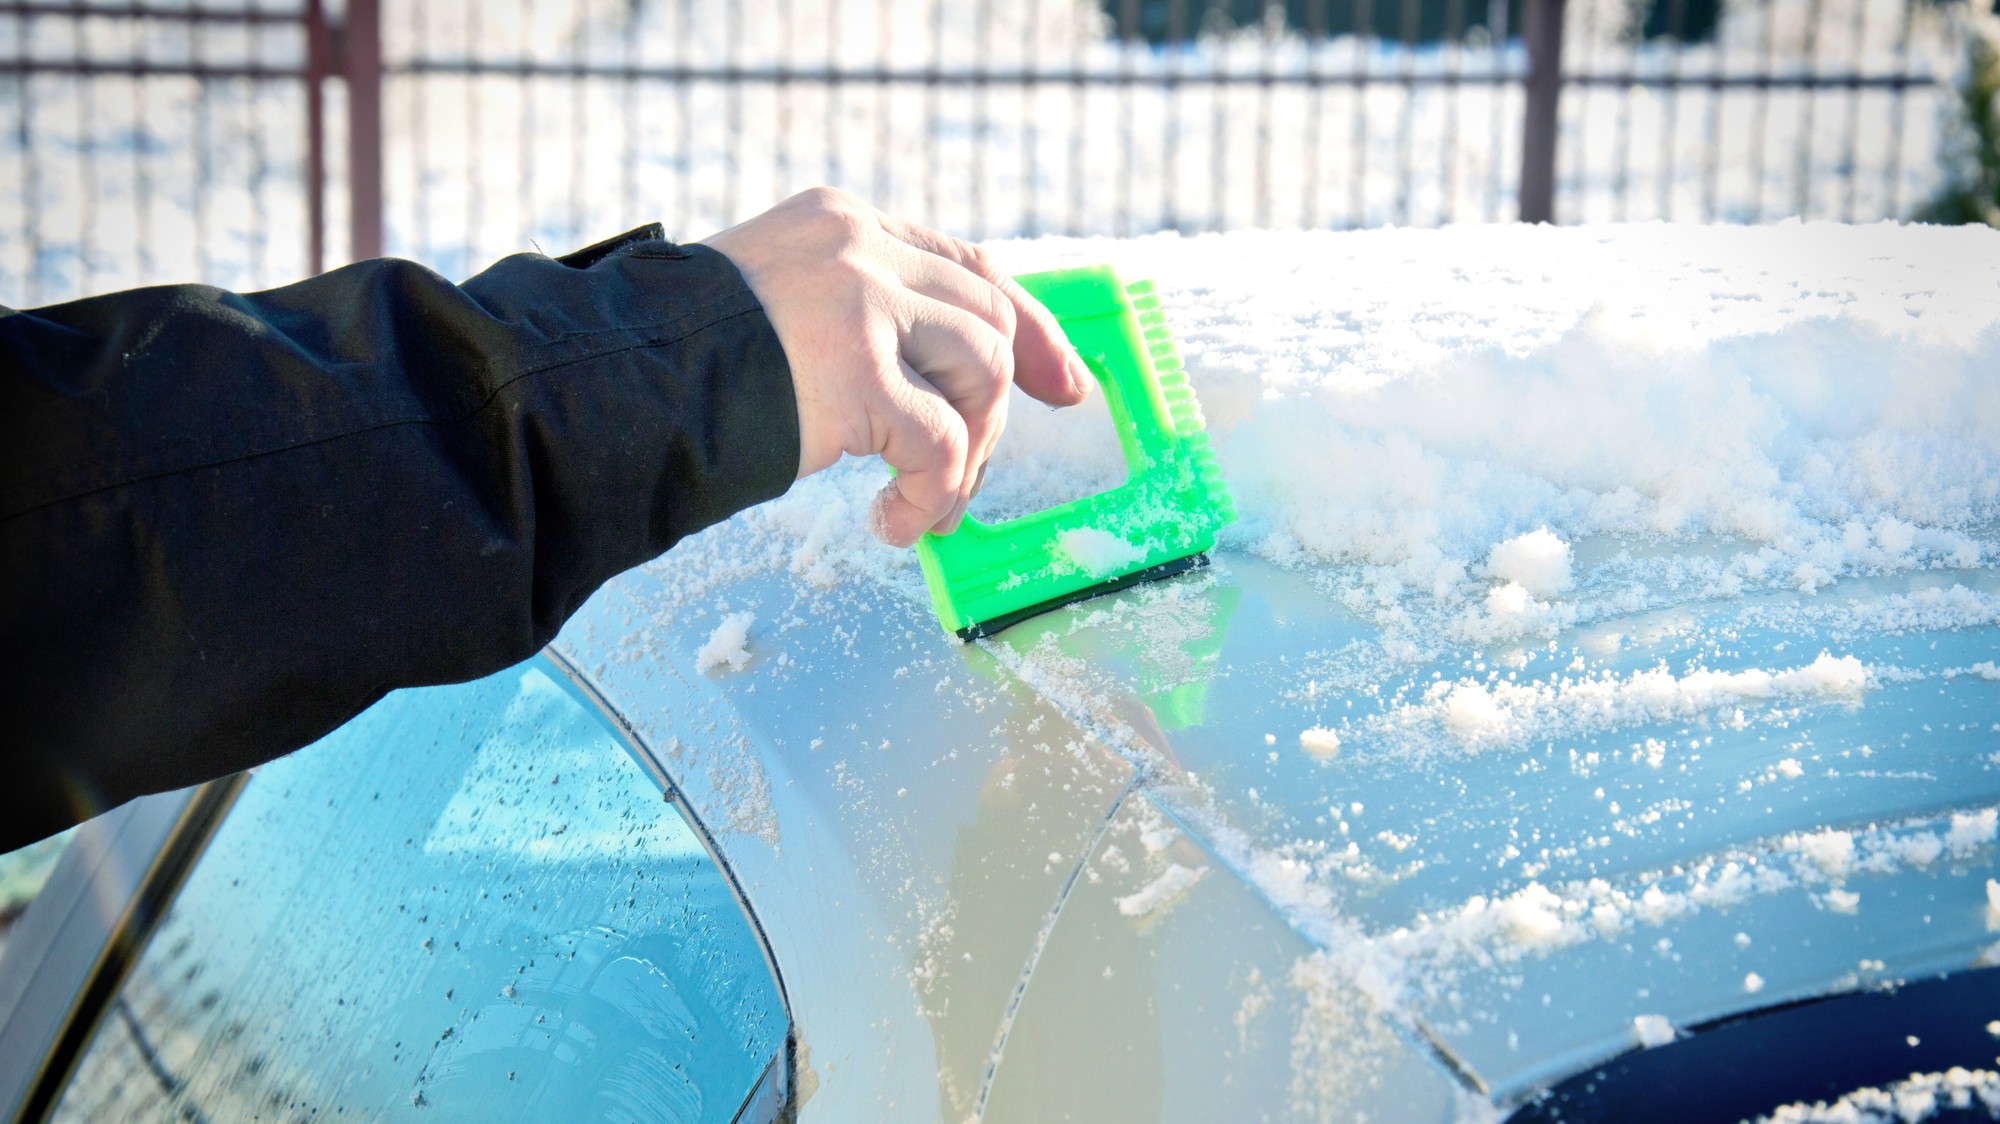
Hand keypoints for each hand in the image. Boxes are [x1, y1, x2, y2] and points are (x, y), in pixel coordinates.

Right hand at [701, 187, 1091, 546]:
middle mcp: (859, 247)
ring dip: (967, 456)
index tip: (1062, 382)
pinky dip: (932, 495)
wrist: (610, 386)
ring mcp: (860, 303)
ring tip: (924, 505)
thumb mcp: (780, 308)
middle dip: (998, 409)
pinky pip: (940, 445)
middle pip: (987, 320)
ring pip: (980, 373)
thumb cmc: (682, 367)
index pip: (967, 266)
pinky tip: (893, 524)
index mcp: (843, 224)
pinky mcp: (856, 373)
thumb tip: (944, 380)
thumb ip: (858, 316)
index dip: (1027, 327)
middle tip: (970, 477)